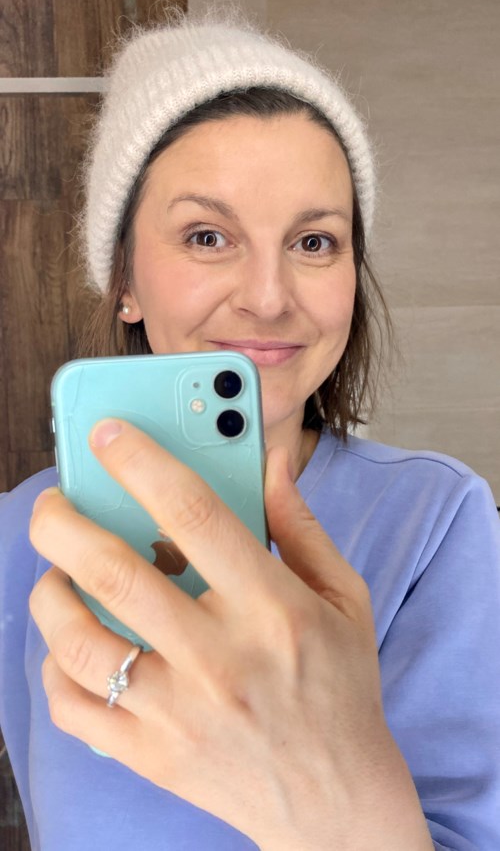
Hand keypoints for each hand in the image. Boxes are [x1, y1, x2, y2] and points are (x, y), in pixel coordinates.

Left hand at [29, 419, 431, 850]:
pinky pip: (74, 708)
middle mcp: (219, 659)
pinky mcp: (151, 755)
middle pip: (116, 574)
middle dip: (64, 522)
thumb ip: (302, 526)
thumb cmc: (341, 686)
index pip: (195, 515)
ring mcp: (178, 713)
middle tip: (53, 499)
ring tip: (54, 572)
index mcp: (272, 609)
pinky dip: (52, 667)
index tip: (108, 433)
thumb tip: (270, 462)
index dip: (144, 463)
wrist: (336, 802)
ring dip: (50, 593)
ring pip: (79, 643)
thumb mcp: (344, 597)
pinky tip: (68, 641)